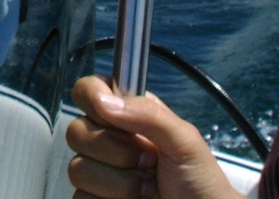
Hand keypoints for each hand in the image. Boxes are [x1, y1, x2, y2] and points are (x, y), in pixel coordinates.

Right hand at [66, 76, 242, 198]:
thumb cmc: (202, 183)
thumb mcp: (185, 140)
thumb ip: (148, 114)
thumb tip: (103, 100)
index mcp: (127, 114)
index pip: (87, 90)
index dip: (94, 100)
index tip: (118, 119)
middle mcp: (108, 139)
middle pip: (76, 131)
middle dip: (119, 153)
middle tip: (149, 162)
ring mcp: (99, 172)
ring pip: (78, 168)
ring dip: (121, 184)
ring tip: (147, 188)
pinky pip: (80, 197)